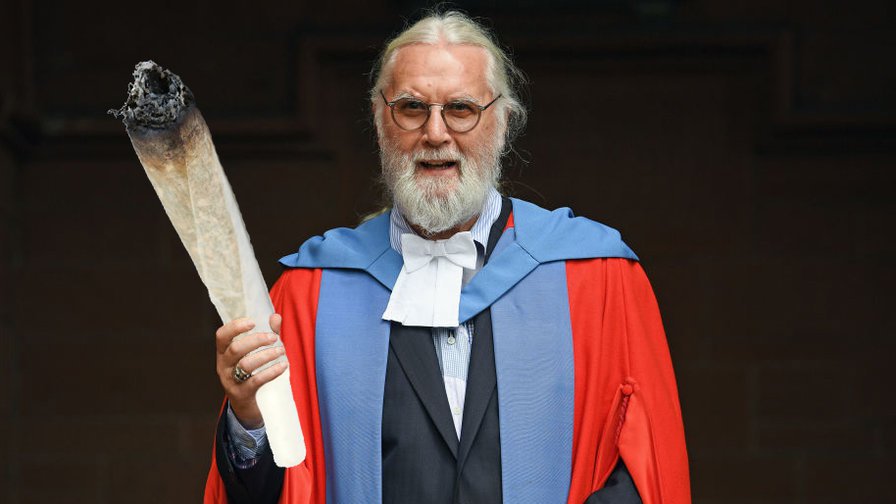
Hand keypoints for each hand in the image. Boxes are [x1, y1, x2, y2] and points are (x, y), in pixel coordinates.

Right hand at [215, 313, 287, 428]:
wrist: (246, 407)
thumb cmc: (251, 374)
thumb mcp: (256, 353)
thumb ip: (266, 334)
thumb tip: (276, 316)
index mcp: (224, 353)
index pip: (221, 336)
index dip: (235, 326)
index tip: (252, 321)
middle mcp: (223, 366)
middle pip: (235, 349)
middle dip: (256, 340)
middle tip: (274, 337)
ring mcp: (230, 381)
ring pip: (245, 364)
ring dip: (266, 355)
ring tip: (281, 351)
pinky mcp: (241, 394)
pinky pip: (256, 381)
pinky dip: (271, 372)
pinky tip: (283, 366)